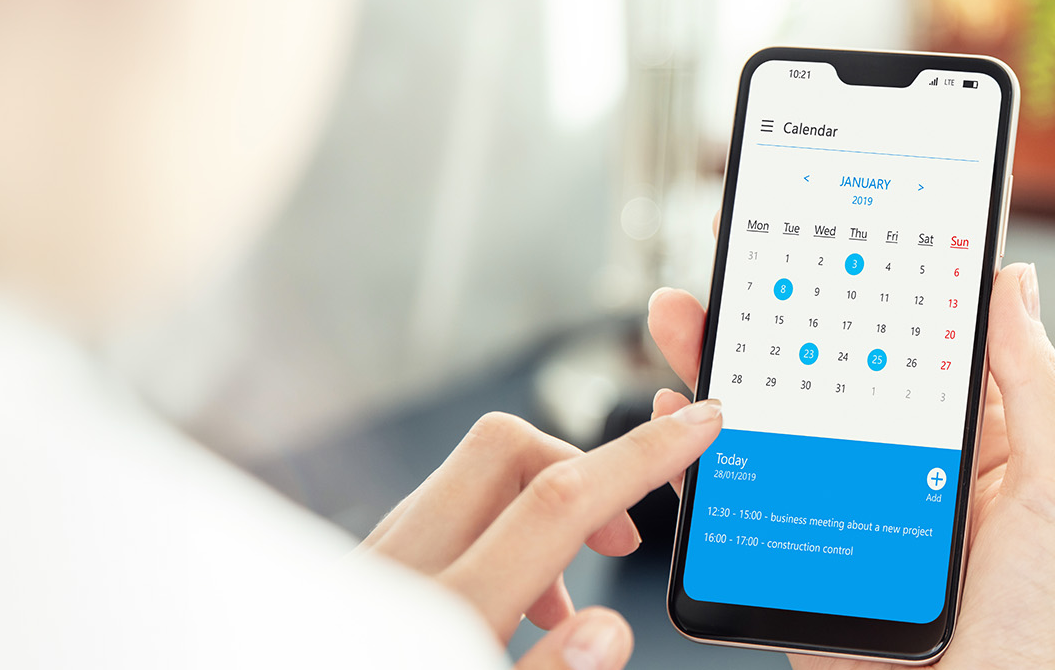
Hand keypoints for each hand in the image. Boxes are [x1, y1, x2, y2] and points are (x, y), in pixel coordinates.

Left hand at [360, 403, 725, 669]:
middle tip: (620, 538)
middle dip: (581, 468)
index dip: (642, 456)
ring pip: (466, 484)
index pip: (559, 501)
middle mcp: (397, 571)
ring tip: (563, 599)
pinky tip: (508, 610)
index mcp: (444, 612)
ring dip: (535, 514)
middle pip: (503, 450)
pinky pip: (435, 522)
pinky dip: (491, 540)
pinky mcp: (357, 576)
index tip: (697, 424)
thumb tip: (605, 630)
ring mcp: (370, 566)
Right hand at [647, 262, 1054, 669]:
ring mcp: (843, 514)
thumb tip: (1014, 283)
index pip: (914, 343)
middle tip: (736, 256)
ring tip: (688, 321)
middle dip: (775, 313)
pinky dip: (700, 459)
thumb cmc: (1042, 634)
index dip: (874, 282)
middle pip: (825, 373)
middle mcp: (899, 471)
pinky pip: (742, 500)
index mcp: (971, 445)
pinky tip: (683, 419)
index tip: (838, 228)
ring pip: (774, 425)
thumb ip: (1033, 386)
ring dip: (723, 369)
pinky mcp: (798, 562)